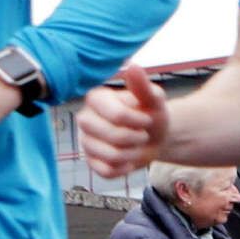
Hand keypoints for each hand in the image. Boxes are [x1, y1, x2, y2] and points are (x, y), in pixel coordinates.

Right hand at [73, 63, 170, 177]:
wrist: (154, 137)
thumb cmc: (151, 113)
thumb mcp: (154, 99)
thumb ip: (143, 85)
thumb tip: (133, 67)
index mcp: (96, 99)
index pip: (117, 115)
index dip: (138, 121)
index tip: (146, 119)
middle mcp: (85, 119)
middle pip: (112, 137)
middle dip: (136, 138)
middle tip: (142, 134)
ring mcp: (85, 141)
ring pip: (109, 156)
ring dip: (133, 154)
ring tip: (136, 146)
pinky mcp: (90, 161)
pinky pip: (106, 171)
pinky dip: (124, 168)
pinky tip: (128, 159)